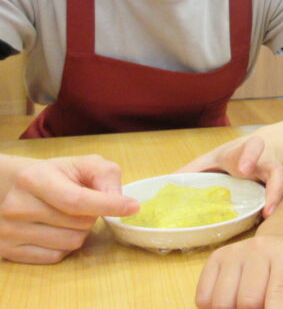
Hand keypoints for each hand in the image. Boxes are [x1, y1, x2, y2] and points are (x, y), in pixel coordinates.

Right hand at [0, 155, 138, 263]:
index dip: (108, 205)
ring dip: (81, 231)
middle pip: (79, 223)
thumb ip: (105, 175)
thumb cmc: (54, 174)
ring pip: (70, 243)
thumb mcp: (81, 164)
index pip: (77, 200)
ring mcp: (9, 231)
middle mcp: (18, 206)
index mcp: (36, 178)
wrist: (12, 187)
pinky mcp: (7, 251)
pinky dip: (64, 245)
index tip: (133, 207)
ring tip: (69, 216)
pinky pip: (55, 257)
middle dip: (92, 215)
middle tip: (83, 204)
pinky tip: (57, 229)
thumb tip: (120, 200)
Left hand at [176, 135, 282, 216]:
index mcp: (247, 151)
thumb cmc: (235, 156)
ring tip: (271, 220)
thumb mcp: (212, 159)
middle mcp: (267, 162)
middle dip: (274, 189)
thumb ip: (193, 170)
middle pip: (278, 171)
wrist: (266, 148)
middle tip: (266, 209)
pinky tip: (280, 222)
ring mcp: (279, 174)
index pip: (253, 146)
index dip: (250, 155)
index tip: (244, 169)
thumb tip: (166, 183)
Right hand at [196, 232, 282, 308]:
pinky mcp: (215, 257)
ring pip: (222, 303)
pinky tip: (231, 300)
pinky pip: (203, 298)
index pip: (279, 294)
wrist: (280, 241)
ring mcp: (234, 251)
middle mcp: (258, 249)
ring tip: (246, 306)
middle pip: (248, 302)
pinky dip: (213, 308)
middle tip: (262, 307)